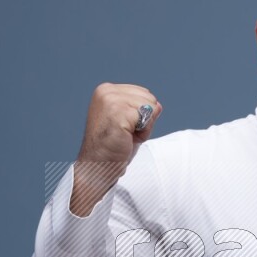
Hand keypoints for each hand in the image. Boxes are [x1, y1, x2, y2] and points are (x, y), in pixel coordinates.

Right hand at [71, 83, 161, 215]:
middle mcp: (107, 91)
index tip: (124, 127)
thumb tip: (158, 105)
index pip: (143, 93)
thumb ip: (143, 111)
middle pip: (149, 98)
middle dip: (144, 119)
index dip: (141, 114)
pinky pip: (147, 118)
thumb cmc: (113, 147)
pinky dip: (143, 133)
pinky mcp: (118, 112)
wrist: (98, 166)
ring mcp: (111, 100)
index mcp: (107, 90)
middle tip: (126, 134)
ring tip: (125, 136)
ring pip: (150, 107)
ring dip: (144, 127)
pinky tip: (127, 139)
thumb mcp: (130, 123)